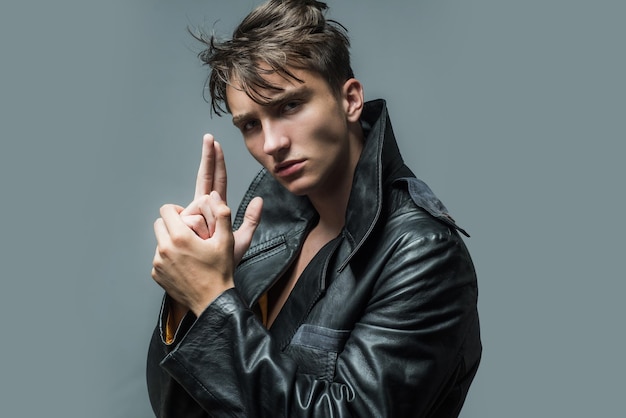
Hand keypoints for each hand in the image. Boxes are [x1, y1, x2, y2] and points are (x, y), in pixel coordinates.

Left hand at [152, 192, 235, 315]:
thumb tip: (215, 196)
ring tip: (188, 252)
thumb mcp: (226, 241)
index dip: (177, 210)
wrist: (213, 301)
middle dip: (172, 225)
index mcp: (180, 237)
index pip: (166, 210)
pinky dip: (168, 259)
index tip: (188, 219)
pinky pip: (159, 259)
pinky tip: (184, 266)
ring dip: (170, 242)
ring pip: (159, 242)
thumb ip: (222, 214)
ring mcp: (158, 263)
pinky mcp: (156, 275)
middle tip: (188, 234)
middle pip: (159, 224)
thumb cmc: (220, 271)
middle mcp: (165, 249)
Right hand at [181, 133, 262, 264]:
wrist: (205, 282)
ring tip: (208, 240)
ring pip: (199, 206)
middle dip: (207, 161)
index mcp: (215, 210)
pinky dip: (195, 232)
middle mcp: (198, 210)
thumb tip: (259, 199)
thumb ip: (251, 220)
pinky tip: (194, 242)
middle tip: (209, 139)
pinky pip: (189, 221)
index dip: (215, 162)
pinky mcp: (178, 227)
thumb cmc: (223, 264)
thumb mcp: (241, 241)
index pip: (216, 181)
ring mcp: (187, 217)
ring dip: (207, 224)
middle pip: (205, 183)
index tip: (213, 142)